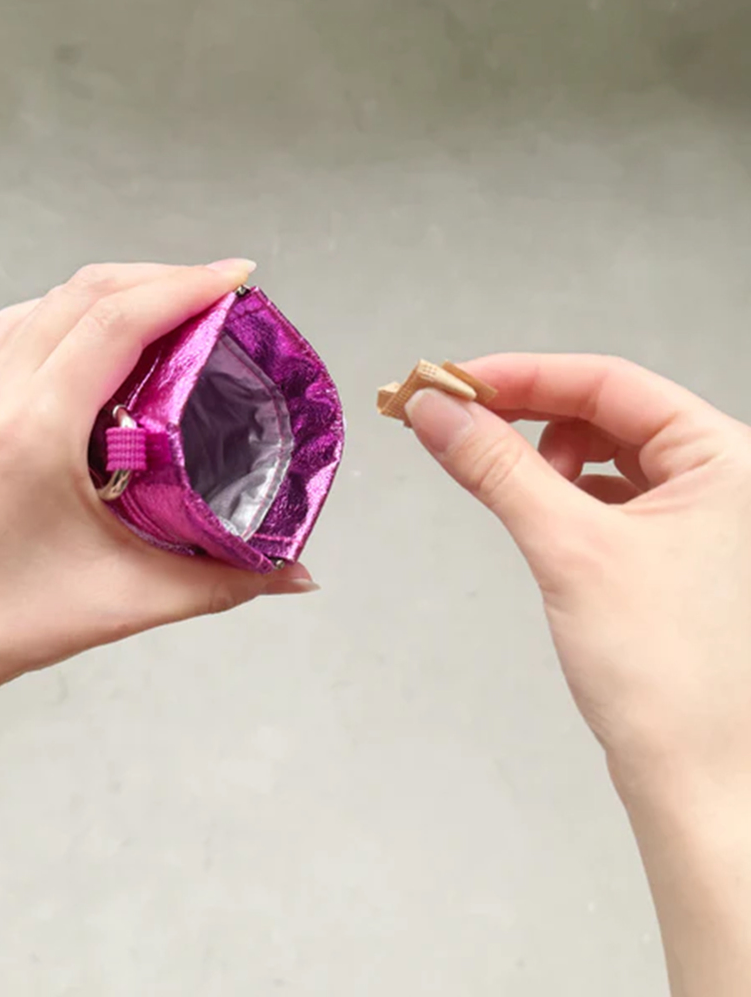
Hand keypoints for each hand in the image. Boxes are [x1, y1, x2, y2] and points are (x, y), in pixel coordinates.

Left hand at [0, 261, 313, 749]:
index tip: (234, 279)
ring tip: (171, 302)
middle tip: (219, 290)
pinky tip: (101, 332)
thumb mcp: (132, 599)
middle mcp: (0, 398)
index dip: (184, 286)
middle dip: (162, 276)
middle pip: (85, 293)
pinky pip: (21, 326)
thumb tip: (294, 572)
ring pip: (49, 300)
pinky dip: (71, 309)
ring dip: (116, 287)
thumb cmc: (5, 616)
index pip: (116, 323)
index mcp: (36, 431)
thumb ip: (226, 582)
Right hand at [407, 355, 750, 995]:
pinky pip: (610, 499)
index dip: (521, 376)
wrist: (695, 780)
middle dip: (528, 417)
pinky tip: (539, 517)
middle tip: (454, 424)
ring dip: (544, 461)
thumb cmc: (664, 674)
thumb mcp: (568, 547)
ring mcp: (704, 518)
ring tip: (507, 489)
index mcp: (726, 457)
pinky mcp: (676, 553)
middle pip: (606, 413)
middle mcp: (724, 480)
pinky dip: (564, 498)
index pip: (608, 382)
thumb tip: (436, 410)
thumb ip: (496, 467)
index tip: (450, 383)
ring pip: (605, 456)